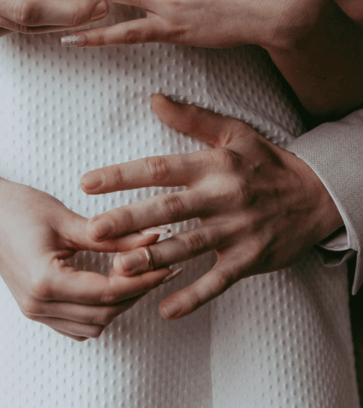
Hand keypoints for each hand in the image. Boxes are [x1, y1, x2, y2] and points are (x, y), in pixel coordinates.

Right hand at [0, 177, 177, 340]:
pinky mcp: (34, 309)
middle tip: (158, 267)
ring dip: (117, 305)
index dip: (142, 280)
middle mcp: (38, 303)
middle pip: (104, 313)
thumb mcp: (68, 219)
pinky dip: (97, 312)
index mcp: (44, 281)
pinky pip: (76, 325)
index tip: (165, 264)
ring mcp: (34, 310)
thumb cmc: (19, 207)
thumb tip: (154, 239)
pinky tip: (109, 287)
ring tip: (135, 276)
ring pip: (93, 325)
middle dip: (136, 293)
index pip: (108, 292)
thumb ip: (112, 236)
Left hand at [81, 95, 343, 319]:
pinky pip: (218, 281)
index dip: (122, 175)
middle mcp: (222, 197)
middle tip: (93, 229)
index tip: (86, 183)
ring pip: (189, 247)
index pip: (159, 168)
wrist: (320, 197)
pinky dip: (193, 296)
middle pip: (168, 209)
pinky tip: (165, 309)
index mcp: (212, 166)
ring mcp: (236, 231)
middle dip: (129, 220)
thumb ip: (192, 118)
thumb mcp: (234, 133)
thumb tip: (153, 98)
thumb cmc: (267, 163)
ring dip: (154, 258)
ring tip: (120, 268)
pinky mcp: (250, 259)